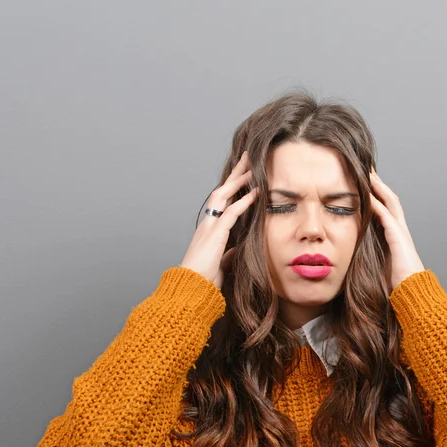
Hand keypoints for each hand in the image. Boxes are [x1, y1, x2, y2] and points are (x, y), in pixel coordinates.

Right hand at [180, 151, 258, 288]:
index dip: (232, 187)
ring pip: (224, 195)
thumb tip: (235, 251)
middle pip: (221, 191)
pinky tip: (256, 191)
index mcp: (209, 229)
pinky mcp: (215, 234)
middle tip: (247, 158)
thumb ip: (228, 254)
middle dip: (235, 174)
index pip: (222, 202)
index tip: (244, 175)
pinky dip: (244, 201)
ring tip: (252, 166)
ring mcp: (210, 227)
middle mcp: (208, 223)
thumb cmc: (204, 279)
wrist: (191, 289)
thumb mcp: (220, 264)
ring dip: (239, 180)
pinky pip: (231, 212)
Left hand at [369, 167, 425, 290]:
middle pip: (389, 199)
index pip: (384, 208)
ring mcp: (400, 233)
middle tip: (367, 168)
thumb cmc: (394, 284)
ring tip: (368, 172)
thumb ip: (368, 252)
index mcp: (394, 235)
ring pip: (390, 202)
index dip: (375, 194)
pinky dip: (377, 204)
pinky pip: (386, 216)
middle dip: (378, 183)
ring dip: (379, 187)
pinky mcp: (399, 239)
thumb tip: (351, 251)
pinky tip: (368, 195)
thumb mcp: (377, 263)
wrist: (412, 294)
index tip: (364, 182)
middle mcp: (399, 230)